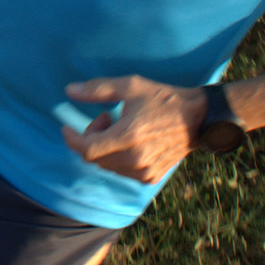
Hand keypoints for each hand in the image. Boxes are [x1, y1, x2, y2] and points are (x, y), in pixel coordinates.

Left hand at [61, 75, 207, 182]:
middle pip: (95, 157)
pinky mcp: (151, 177)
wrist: (198, 118)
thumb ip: (98, 89)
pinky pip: (122, 171)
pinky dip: (117, 157)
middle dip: (91, 137)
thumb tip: (69, 91)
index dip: (72, 139)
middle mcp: (135, 159)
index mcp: (128, 137)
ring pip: (107, 165)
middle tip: (106, 118)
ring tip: (120, 127)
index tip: (66, 128)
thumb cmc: (163, 98)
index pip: (87, 148)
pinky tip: (130, 141)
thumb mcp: (131, 86)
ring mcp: (144, 171)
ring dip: (104, 147)